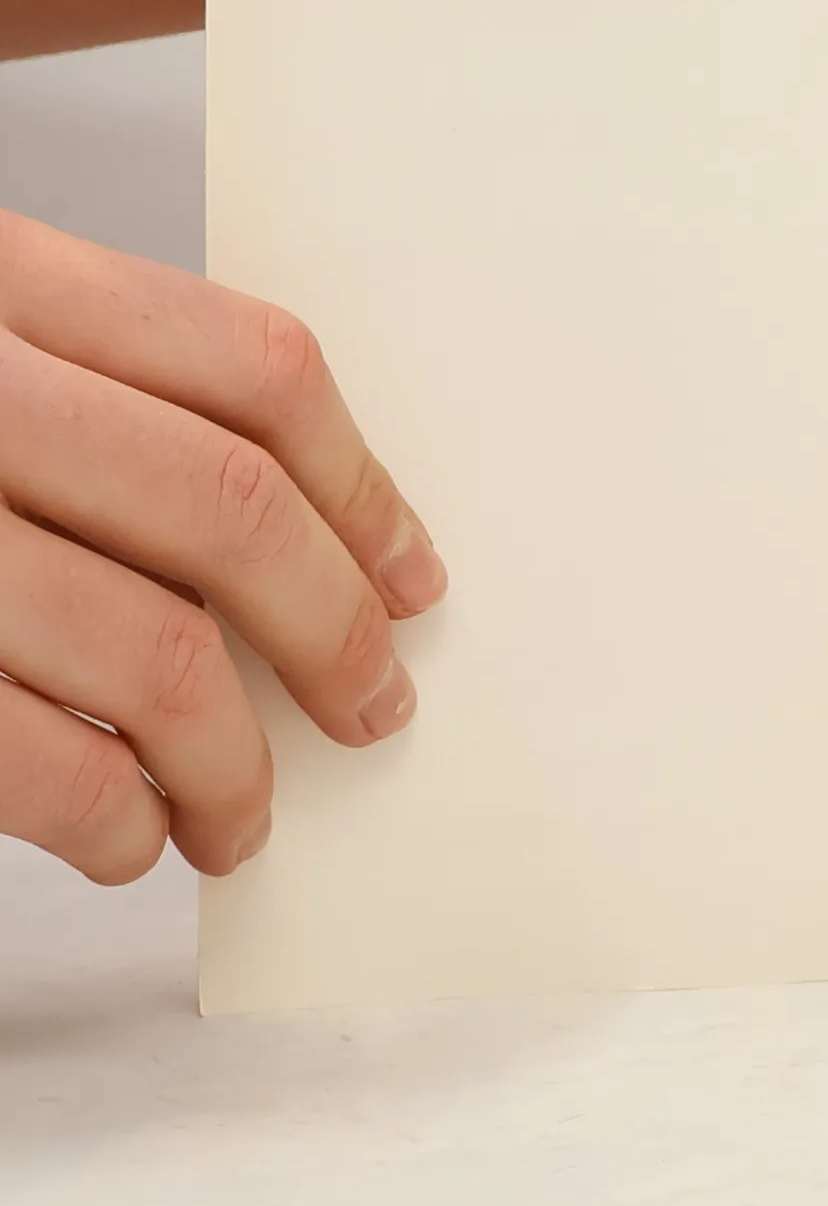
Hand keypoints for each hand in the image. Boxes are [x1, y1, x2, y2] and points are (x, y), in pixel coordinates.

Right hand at [0, 210, 444, 882]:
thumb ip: (99, 398)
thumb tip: (317, 545)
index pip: (253, 370)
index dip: (363, 487)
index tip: (411, 576)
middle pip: (225, 511)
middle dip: (331, 632)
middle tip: (371, 707)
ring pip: (152, 653)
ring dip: (235, 766)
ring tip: (247, 813)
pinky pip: (34, 759)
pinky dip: (111, 819)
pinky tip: (130, 835)